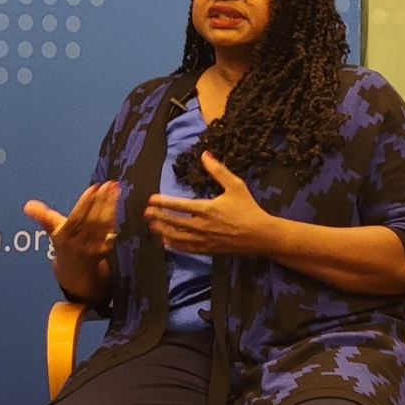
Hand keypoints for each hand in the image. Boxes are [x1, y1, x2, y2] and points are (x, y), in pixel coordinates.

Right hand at [24, 181, 120, 266]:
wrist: (75, 273)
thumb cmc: (63, 244)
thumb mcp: (52, 231)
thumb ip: (43, 216)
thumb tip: (28, 205)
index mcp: (65, 237)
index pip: (76, 219)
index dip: (85, 204)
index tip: (93, 188)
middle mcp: (80, 242)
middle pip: (92, 220)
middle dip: (101, 201)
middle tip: (108, 184)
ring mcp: (94, 246)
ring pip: (103, 225)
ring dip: (111, 205)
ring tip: (115, 188)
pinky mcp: (105, 248)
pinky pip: (111, 230)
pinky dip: (115, 216)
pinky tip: (117, 201)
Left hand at [144, 152, 272, 255]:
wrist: (259, 234)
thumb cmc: (247, 208)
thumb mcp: (235, 185)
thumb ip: (218, 170)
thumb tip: (204, 154)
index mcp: (207, 208)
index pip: (179, 205)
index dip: (163, 202)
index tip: (151, 199)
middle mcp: (202, 225)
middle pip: (174, 222)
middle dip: (158, 217)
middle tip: (145, 213)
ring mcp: (204, 240)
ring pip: (178, 237)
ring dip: (163, 231)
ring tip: (151, 227)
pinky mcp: (208, 249)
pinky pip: (187, 248)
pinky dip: (175, 245)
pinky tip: (166, 242)